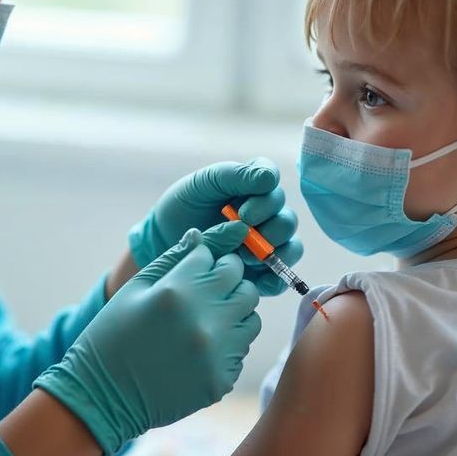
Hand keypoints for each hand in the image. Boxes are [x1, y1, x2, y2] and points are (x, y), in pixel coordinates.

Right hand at [34, 222, 260, 455]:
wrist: (103, 397)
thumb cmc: (113, 335)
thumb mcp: (135, 289)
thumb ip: (172, 258)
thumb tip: (201, 235)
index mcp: (177, 291)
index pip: (218, 258)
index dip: (208, 262)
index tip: (195, 273)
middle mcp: (203, 319)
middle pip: (244, 284)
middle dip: (228, 284)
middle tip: (205, 295)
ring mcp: (216, 352)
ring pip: (251, 317)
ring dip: (233, 314)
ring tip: (204, 322)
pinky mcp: (222, 379)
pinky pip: (242, 350)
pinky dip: (227, 346)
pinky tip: (199, 350)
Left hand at [129, 158, 303, 294]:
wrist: (164, 238)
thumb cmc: (186, 204)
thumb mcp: (205, 183)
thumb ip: (236, 176)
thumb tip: (271, 178)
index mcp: (256, 186)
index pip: (275, 186)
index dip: (266, 200)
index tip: (243, 211)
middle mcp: (268, 214)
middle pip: (287, 220)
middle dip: (271, 229)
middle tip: (244, 235)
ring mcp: (267, 243)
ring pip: (292, 247)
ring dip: (274, 252)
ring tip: (245, 257)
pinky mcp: (262, 270)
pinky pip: (281, 276)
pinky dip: (276, 279)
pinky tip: (258, 279)